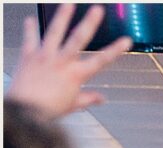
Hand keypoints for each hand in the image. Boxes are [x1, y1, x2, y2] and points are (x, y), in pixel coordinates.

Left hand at [7, 4, 131, 118]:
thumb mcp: (72, 106)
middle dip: (90, 22)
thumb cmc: (48, 110)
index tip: (126, 40)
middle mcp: (62, 62)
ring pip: (55, 32)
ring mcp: (45, 56)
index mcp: (76, 76)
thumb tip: (101, 99)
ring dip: (62, 16)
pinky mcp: (28, 56)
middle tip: (98, 9)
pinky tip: (31, 19)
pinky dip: (30, 28)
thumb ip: (87, 99)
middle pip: (79, 38)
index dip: (116, 49)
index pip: (101, 60)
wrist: (23, 110)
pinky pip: (29, 38)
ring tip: (68, 3)